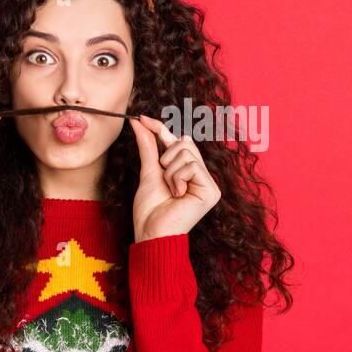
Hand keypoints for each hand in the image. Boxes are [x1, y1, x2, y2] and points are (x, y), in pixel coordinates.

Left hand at [128, 114, 220, 240]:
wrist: (152, 233)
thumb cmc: (150, 210)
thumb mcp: (148, 172)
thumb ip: (148, 147)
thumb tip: (139, 123)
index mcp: (190, 172)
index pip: (179, 141)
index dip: (161, 129)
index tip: (141, 119)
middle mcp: (202, 176)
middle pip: (185, 143)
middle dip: (166, 158)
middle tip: (163, 179)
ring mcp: (209, 183)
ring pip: (186, 153)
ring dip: (169, 172)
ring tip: (170, 190)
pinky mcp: (212, 191)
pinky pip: (191, 166)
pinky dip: (177, 178)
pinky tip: (177, 195)